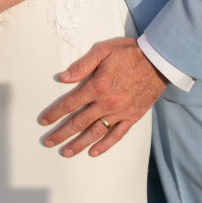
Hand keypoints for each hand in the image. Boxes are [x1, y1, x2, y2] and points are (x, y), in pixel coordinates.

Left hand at [40, 37, 166, 156]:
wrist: (158, 61)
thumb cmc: (129, 53)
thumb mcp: (103, 50)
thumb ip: (82, 65)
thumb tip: (63, 78)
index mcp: (97, 86)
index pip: (70, 103)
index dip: (55, 113)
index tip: (44, 121)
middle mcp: (106, 103)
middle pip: (79, 122)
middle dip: (61, 133)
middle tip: (48, 142)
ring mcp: (120, 112)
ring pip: (95, 132)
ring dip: (79, 144)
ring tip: (66, 152)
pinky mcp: (132, 117)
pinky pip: (116, 135)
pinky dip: (104, 145)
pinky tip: (93, 151)